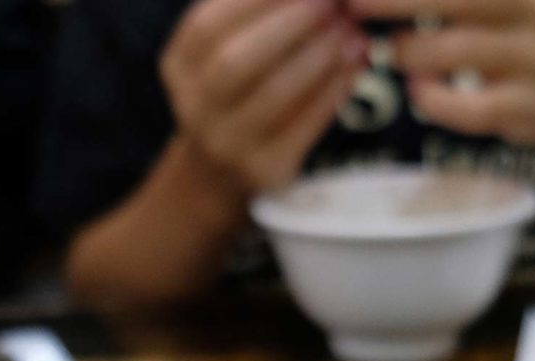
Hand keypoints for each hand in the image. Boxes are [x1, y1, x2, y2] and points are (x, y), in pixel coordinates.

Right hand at [161, 0, 365, 196]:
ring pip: (274, 95)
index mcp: (178, 65)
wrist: (219, 169)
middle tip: (331, 2)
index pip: (208, 24)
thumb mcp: (226, 44)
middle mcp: (194, 107)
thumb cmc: (235, 88)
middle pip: (236, 60)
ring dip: (319, 56)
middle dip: (290, 24)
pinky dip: (334, 89)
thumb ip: (253, 11)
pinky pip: (304, 126)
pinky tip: (355, 62)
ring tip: (350, 30)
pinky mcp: (264, 169)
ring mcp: (227, 144)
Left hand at [349, 0, 534, 146]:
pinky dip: (435, 100)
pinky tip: (419, 91)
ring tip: (393, 52)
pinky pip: (471, 108)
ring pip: (461, 53)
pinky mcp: (533, 112)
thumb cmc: (530, 34)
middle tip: (355, 5)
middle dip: (400, 1)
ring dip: (413, 53)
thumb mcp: (512, 0)